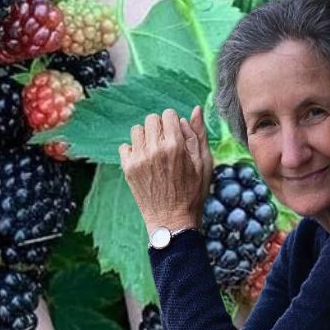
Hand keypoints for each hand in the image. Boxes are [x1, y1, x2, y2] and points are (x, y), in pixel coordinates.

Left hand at [119, 106, 213, 235]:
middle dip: (160, 127)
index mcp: (175, 146)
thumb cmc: (193, 192)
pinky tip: (144, 162)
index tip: (176, 136)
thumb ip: (198, 134)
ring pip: (137, 129)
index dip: (174, 123)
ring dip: (145, 137)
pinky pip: (125, 146)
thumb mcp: (204, 163)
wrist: (172, 220)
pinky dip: (133, 150)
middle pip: (152, 119)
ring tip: (154, 152)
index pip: (168, 114)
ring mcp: (139, 159)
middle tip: (166, 145)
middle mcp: (155, 149)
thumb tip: (196, 109)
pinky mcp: (128, 168)